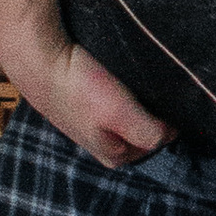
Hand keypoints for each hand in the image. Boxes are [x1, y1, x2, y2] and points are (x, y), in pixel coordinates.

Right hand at [0, 0, 170, 170]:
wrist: (37, 60)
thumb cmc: (79, 88)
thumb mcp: (121, 115)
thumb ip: (149, 132)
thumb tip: (172, 134)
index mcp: (114, 155)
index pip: (156, 146)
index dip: (169, 127)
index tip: (177, 107)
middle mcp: (102, 145)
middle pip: (142, 133)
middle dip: (155, 117)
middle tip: (164, 94)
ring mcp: (90, 124)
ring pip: (128, 117)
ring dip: (139, 103)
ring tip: (146, 84)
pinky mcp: (82, 104)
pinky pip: (113, 101)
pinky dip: (122, 92)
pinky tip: (123, 78)